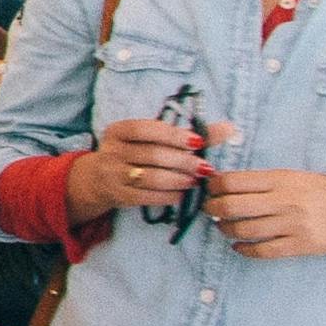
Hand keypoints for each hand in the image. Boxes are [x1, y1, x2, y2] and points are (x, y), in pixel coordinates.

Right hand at [66, 115, 238, 221]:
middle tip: (204, 167)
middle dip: (182, 162)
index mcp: (118, 131)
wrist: (97, 180)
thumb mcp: (151, 139)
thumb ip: (188, 134)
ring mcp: (112, 175)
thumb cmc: (133, 153)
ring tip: (195, 181)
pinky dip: (167, 196)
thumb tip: (229, 128)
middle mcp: (111, 151)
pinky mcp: (117, 195)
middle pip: (152, 155)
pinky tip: (182, 194)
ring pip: (150, 177)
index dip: (173, 135)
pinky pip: (145, 197)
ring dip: (177, 180)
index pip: (145, 129)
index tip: (198, 143)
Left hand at [204, 169, 325, 273]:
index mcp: (285, 178)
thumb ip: (273, 182)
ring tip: (226, 227)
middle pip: (229, 205)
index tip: (210, 188)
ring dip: (225, 229)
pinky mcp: (300, 246)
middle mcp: (286, 200)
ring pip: (241, 230)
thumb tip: (234, 184)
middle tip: (210, 209)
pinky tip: (240, 245)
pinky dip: (243, 249)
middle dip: (212, 208)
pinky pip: (260, 251)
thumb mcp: (306, 178)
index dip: (214, 185)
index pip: (233, 180)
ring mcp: (293, 225)